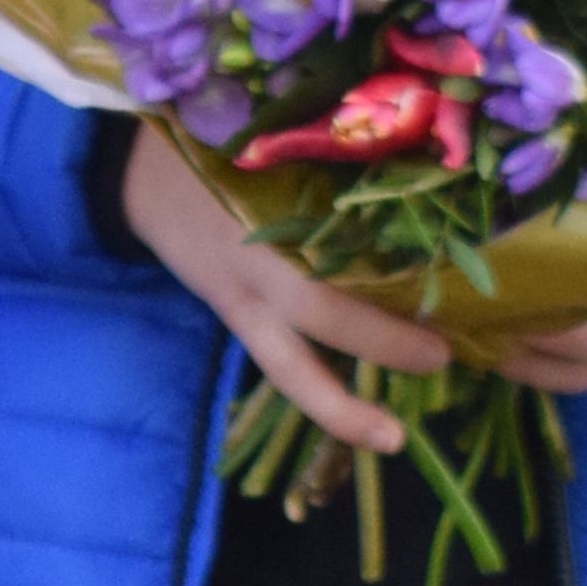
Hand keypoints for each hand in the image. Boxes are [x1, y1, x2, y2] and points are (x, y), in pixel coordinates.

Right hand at [121, 117, 450, 458]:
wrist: (145, 176)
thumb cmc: (229, 149)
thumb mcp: (275, 147)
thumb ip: (337, 165)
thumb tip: (429, 167)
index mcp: (270, 211)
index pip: (334, 243)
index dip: (381, 266)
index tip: (432, 280)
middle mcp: (256, 264)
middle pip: (317, 310)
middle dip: (379, 338)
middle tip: (441, 357)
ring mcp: (241, 301)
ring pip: (287, 369)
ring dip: (339, 408)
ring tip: (389, 438)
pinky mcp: (236, 316)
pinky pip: (282, 364)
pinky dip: (325, 391)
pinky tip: (368, 415)